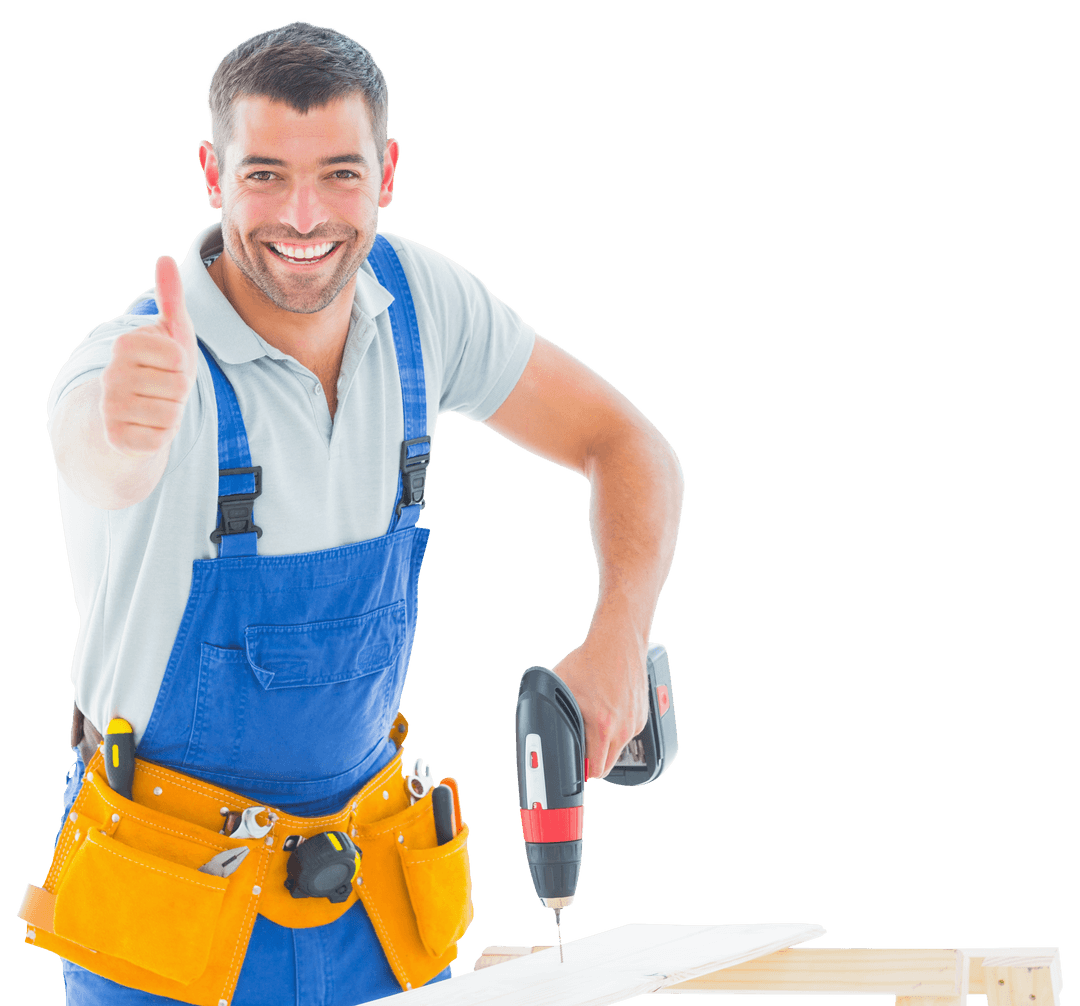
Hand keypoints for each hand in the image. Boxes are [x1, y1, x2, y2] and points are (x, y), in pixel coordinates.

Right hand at [99, 256, 196, 456]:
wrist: (130, 414)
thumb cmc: (158, 368)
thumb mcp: (170, 332)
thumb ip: (171, 298)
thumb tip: (165, 258)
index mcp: (125, 344)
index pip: (179, 358)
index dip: (182, 366)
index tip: (167, 366)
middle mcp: (110, 374)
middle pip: (178, 387)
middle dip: (179, 392)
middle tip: (162, 390)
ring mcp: (109, 407)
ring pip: (171, 415)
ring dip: (172, 415)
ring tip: (156, 407)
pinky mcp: (116, 438)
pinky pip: (159, 440)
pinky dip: (162, 436)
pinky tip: (147, 427)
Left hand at [551, 631, 649, 779]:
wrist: (618, 640)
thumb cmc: (590, 660)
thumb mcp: (561, 687)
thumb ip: (554, 714)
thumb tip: (543, 730)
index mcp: (603, 726)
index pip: (594, 769)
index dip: (580, 771)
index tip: (573, 768)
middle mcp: (624, 728)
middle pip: (607, 764)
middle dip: (592, 761)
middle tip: (580, 748)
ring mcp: (636, 722)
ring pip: (618, 748)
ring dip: (605, 744)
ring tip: (593, 723)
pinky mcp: (643, 714)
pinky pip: (627, 733)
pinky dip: (616, 730)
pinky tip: (607, 712)